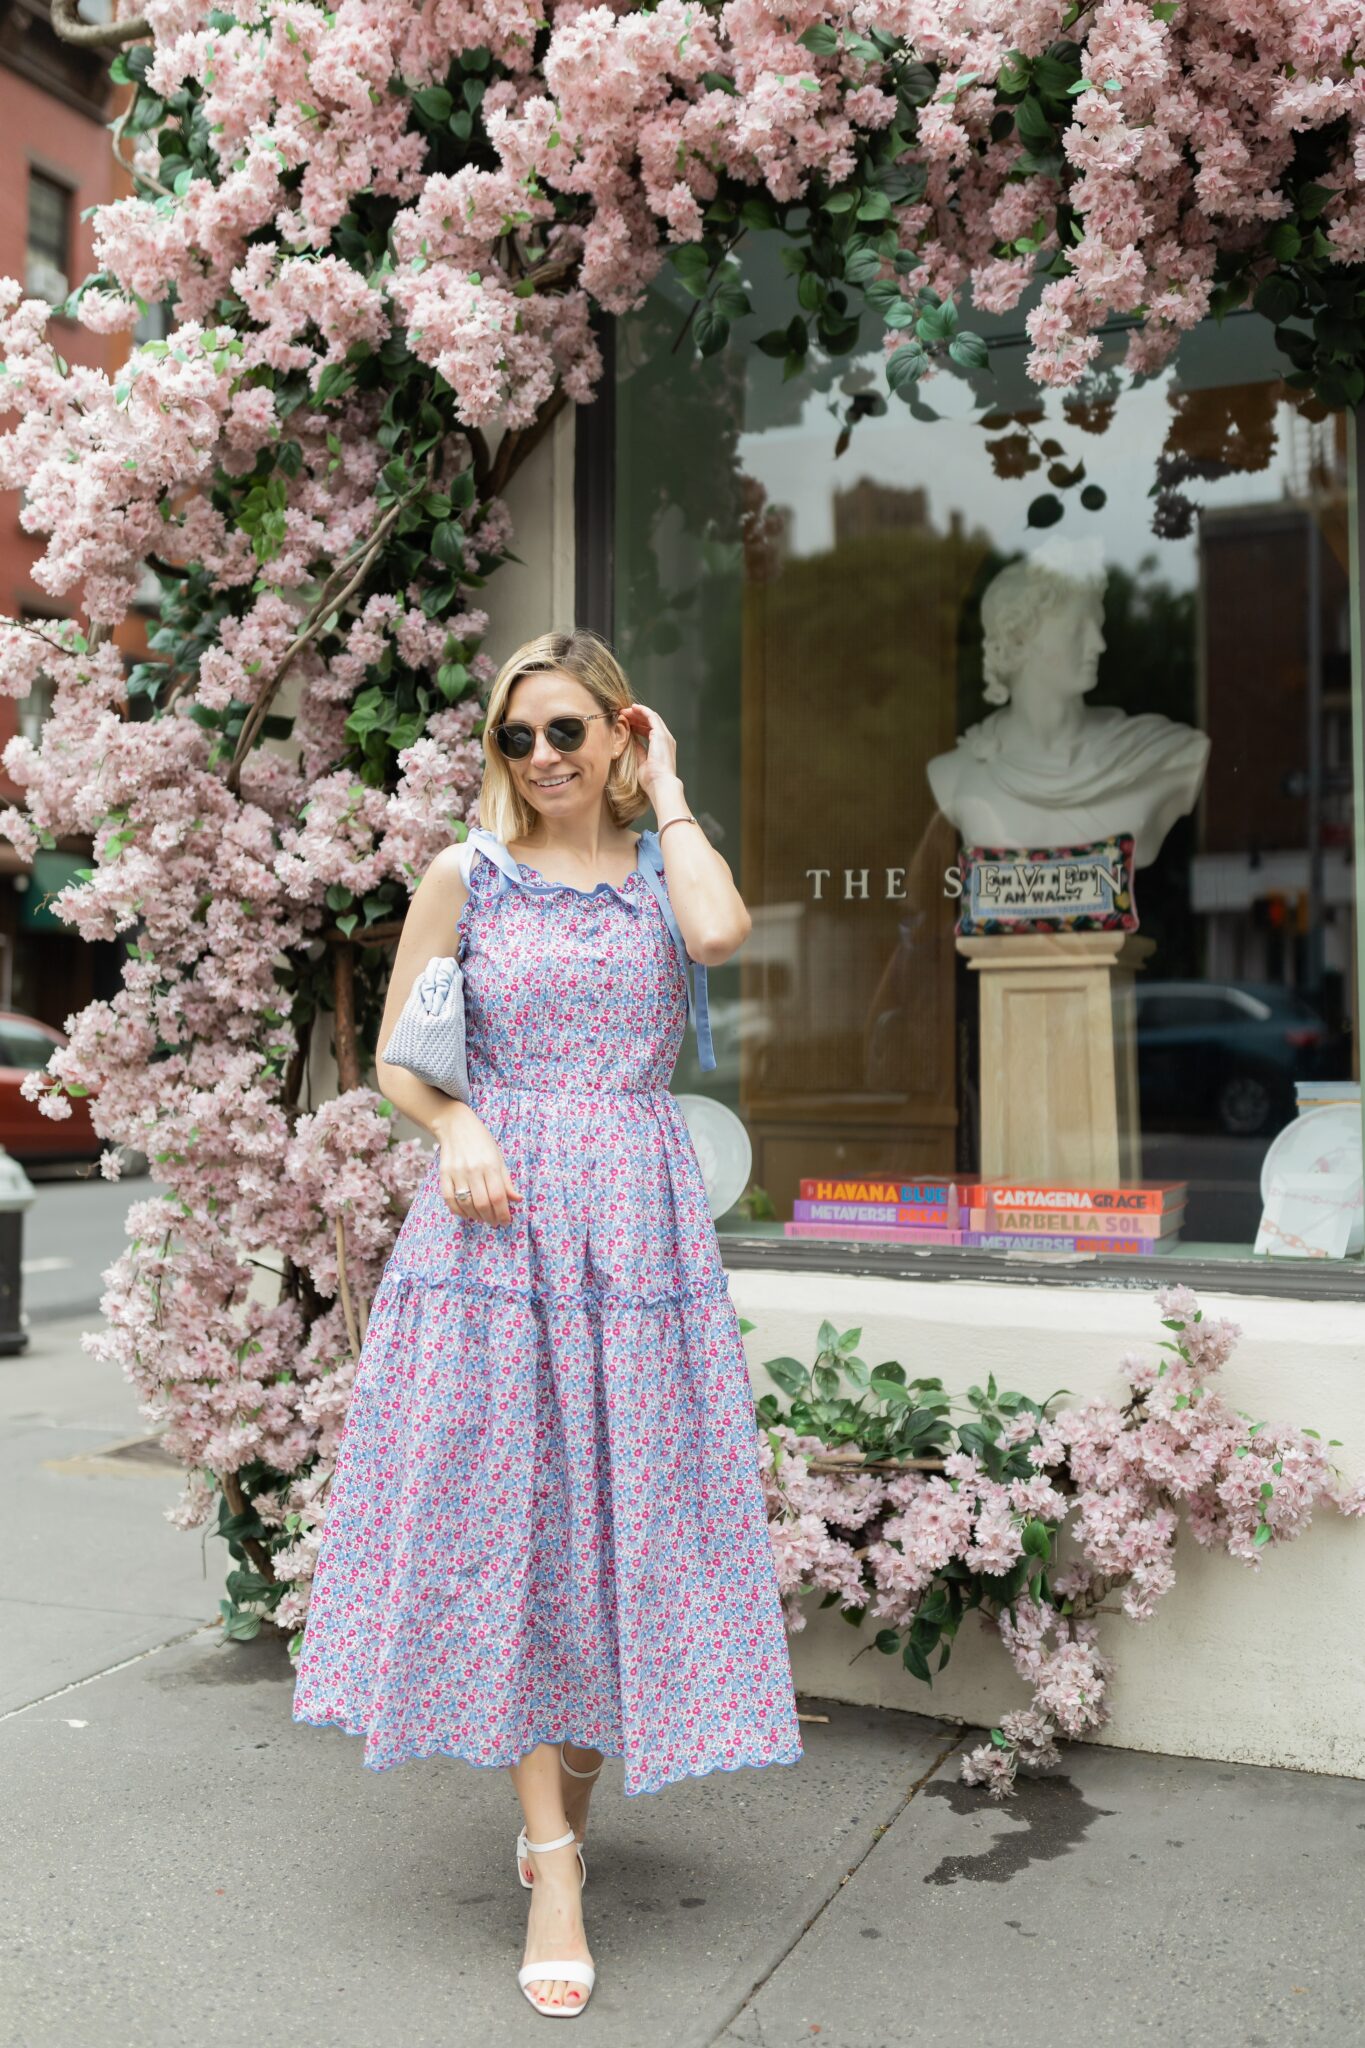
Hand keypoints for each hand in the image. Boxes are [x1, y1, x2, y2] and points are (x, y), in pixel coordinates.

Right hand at [432, 1103, 522, 1225]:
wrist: (455, 1125)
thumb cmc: (481, 1141)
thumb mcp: (499, 1157)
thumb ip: (506, 1181)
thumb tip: (517, 1200)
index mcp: (490, 1165)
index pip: (498, 1197)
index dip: (503, 1213)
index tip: (506, 1221)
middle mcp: (473, 1170)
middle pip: (482, 1204)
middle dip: (491, 1218)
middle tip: (495, 1222)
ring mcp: (456, 1173)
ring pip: (466, 1205)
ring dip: (476, 1217)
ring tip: (482, 1218)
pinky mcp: (443, 1174)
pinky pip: (449, 1200)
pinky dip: (458, 1211)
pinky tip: (466, 1213)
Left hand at [620, 703, 679, 801]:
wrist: (660, 784)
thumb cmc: (651, 779)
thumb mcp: (641, 762)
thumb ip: (638, 750)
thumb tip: (631, 741)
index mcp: (662, 747)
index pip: (650, 730)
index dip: (637, 725)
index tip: (626, 723)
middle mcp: (666, 740)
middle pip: (650, 722)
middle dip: (636, 717)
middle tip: (622, 714)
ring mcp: (665, 736)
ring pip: (651, 717)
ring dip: (637, 712)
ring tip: (624, 711)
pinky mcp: (661, 734)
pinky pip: (651, 716)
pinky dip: (642, 710)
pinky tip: (633, 708)